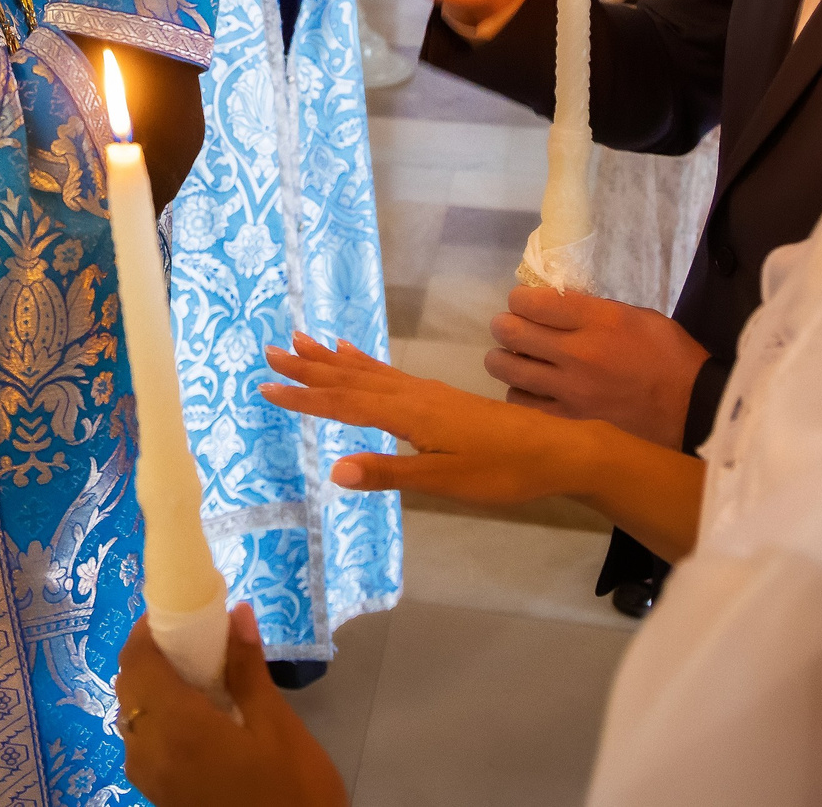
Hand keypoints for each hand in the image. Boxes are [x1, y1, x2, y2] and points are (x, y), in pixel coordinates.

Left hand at [117, 605, 347, 806]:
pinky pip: (144, 741)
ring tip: (203, 676)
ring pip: (134, 715)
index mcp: (175, 729)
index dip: (148, 629)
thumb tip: (237, 613)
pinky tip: (200, 715)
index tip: (178, 612)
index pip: (136, 662)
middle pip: (131, 686)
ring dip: (156, 687)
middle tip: (197, 641)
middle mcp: (148, 753)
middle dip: (155, 655)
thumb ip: (247, 669)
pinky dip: (160, 717)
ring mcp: (149, 778)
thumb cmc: (292, 792)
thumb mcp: (277, 728)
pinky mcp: (158, 795)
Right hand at [259, 333, 592, 509]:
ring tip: (302, 342)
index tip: (266, 385)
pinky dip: (364, 362)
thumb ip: (389, 473)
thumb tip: (334, 470)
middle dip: (310, 367)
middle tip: (271, 350)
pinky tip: (356, 355)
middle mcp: (412, 395)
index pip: (344, 404)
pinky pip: (388, 372)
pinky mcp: (437, 397)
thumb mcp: (444, 480)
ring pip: (368, 371)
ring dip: (332, 360)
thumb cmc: (502, 472)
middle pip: (351, 379)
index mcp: (408, 414)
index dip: (304, 397)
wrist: (556, 450)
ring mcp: (425, 393)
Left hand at [487, 287, 709, 447]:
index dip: (518, 299)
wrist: (692, 407)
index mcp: (597, 321)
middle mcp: (576, 354)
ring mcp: (569, 390)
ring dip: (503, 359)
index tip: (522, 303)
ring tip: (514, 358)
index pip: (532, 302)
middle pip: (510, 332)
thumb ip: (593, 310)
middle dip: (504, 325)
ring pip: (506, 369)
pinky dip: (518, 393)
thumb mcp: (637, 316)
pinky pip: (521, 404)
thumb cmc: (669, 355)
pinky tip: (528, 389)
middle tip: (511, 328)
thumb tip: (554, 305)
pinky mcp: (569, 419)